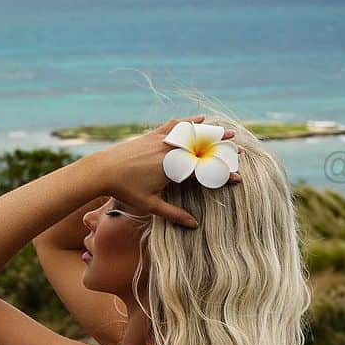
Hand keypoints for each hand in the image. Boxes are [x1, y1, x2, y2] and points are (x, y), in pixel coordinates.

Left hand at [85, 114, 235, 228]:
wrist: (103, 170)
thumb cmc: (126, 191)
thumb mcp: (150, 205)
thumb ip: (173, 214)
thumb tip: (194, 225)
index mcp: (173, 170)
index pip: (204, 172)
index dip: (222, 175)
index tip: (237, 178)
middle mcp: (170, 152)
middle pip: (203, 150)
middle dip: (224, 151)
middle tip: (241, 151)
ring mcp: (162, 141)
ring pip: (193, 134)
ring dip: (212, 133)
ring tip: (228, 132)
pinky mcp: (153, 134)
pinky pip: (175, 125)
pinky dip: (189, 122)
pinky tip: (201, 118)